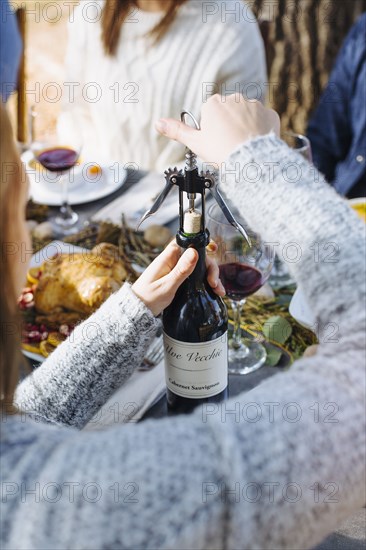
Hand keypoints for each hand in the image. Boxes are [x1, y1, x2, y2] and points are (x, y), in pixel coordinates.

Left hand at [132, 240, 224, 316]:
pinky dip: (205, 282)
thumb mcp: (167, 285)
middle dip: (210, 267)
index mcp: (168, 257)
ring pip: (199, 266)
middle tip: (214, 283)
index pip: (188, 241)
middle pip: (198, 255)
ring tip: (217, 290)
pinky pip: (195, 275)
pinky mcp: (178, 277)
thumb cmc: (148, 298)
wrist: (138, 310)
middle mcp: (173, 260)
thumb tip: (194, 251)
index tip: (214, 250)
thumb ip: (181, 270)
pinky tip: (212, 291)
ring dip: (210, 275)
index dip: (203, 244)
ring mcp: (176, 269)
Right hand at [155, 95, 279, 163]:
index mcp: (214, 103)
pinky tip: (255, 143)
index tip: (214, 142)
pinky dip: (260, 131)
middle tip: (227, 145)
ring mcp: (254, 105)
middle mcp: (235, 99)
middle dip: (228, 126)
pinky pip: (263, 121)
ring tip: (242, 146)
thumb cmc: (222, 151)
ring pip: (246, 117)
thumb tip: (158, 123)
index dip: (211, 130)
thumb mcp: (195, 142)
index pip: (210, 114)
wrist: (251, 160)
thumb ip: (177, 131)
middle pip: (228, 114)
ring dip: (244, 128)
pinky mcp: (269, 114)